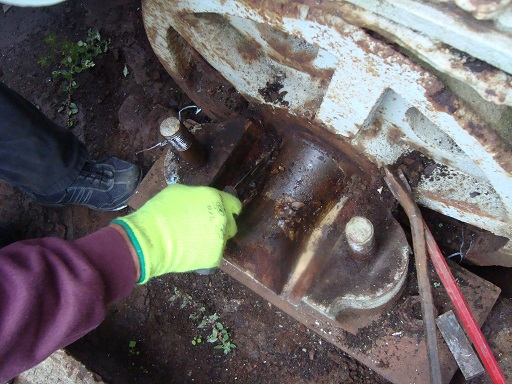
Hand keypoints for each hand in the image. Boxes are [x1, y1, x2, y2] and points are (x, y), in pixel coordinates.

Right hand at [112, 184, 241, 283]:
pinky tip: (192, 252)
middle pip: (231, 224)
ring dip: (214, 240)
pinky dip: (206, 254)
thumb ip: (198, 196)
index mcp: (216, 199)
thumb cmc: (161, 211)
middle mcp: (223, 218)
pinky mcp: (215, 258)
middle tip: (205, 227)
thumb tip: (201, 202)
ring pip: (223, 240)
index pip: (235, 204)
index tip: (222, 211)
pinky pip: (214, 254)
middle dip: (222, 225)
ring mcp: (220, 239)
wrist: (152, 239)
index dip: (228, 208)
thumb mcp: (180, 191)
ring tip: (194, 241)